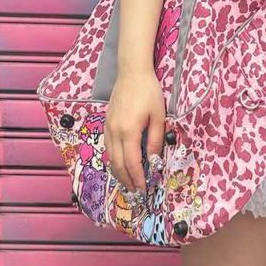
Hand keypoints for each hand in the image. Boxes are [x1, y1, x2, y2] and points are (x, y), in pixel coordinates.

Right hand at [104, 68, 166, 192]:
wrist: (132, 72)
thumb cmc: (149, 92)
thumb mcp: (159, 116)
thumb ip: (156, 140)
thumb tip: (154, 161)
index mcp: (129, 131)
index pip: (131, 162)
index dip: (137, 177)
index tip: (143, 189)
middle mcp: (115, 131)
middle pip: (117, 163)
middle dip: (126, 180)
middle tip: (135, 192)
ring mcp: (108, 127)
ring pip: (110, 157)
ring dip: (118, 172)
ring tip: (128, 183)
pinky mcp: (106, 123)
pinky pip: (108, 147)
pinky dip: (113, 159)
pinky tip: (119, 164)